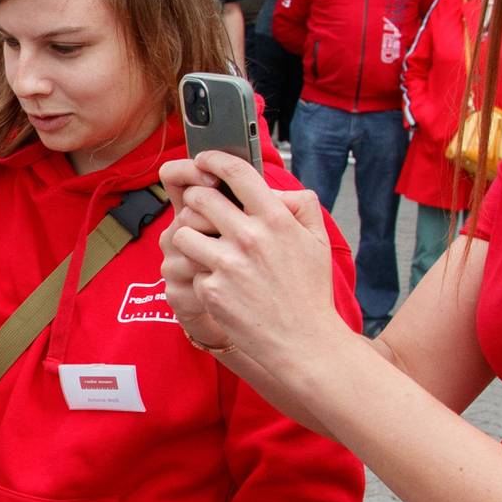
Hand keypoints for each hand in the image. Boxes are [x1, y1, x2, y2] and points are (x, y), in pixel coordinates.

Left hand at [156, 151, 355, 373]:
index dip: (214, 160)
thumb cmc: (309, 292)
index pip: (236, 173)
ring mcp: (227, 264)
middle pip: (200, 198)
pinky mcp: (211, 290)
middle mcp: (250, 237)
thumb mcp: (317, 241)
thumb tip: (275, 189)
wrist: (303, 342)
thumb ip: (300, 206)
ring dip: (189, 236)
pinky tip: (217, 283)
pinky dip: (199, 272)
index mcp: (276, 219)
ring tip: (204, 247)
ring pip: (183, 231)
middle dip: (195, 200)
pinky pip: (190, 267)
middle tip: (199, 209)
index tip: (204, 160)